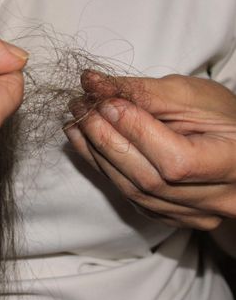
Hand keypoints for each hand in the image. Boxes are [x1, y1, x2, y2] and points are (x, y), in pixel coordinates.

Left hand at [65, 71, 235, 229]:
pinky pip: (128, 195)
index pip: (174, 159)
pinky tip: (86, 142)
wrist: (232, 143)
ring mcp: (193, 215)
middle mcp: (219, 201)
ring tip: (78, 122)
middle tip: (81, 107)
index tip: (103, 100)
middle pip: (148, 179)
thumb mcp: (188, 95)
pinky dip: (103, 166)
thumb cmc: (219, 115)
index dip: (134, 129)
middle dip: (106, 139)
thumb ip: (139, 91)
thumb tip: (91, 83)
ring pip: (133, 191)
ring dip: (97, 153)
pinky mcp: (170, 216)